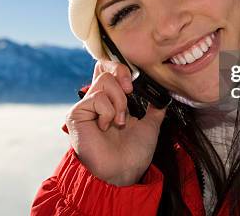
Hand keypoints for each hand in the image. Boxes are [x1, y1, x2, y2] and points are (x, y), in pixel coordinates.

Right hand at [64, 60, 166, 185]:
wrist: (123, 172)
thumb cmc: (134, 153)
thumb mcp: (150, 125)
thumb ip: (155, 107)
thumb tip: (162, 94)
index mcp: (111, 100)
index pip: (107, 68)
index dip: (119, 67)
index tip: (134, 83)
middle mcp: (97, 100)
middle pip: (104, 67)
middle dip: (122, 76)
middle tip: (130, 92)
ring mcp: (86, 106)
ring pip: (104, 81)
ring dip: (120, 102)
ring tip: (120, 122)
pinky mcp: (76, 114)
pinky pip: (97, 98)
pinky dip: (108, 112)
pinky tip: (106, 127)